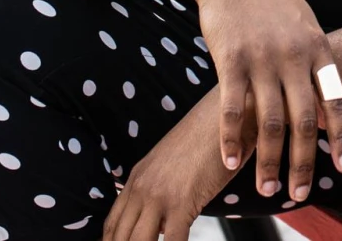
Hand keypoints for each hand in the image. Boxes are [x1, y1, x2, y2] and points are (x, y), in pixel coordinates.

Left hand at [101, 90, 240, 240]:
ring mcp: (159, 195)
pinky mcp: (182, 202)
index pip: (111, 225)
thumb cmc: (208, 139)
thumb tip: (163, 223)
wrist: (229, 114)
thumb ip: (162, 191)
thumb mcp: (173, 164)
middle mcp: (141, 187)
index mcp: (137, 178)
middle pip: (119, 237)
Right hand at [188, 0, 341, 202]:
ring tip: (267, 188)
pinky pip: (233, 108)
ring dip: (269, 161)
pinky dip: (232, 139)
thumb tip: (327, 108)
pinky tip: (231, 161)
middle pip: (304, 121)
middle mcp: (293, 57)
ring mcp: (261, 59)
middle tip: (300, 194)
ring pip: (270, 122)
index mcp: (317, 48)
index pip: (336, 101)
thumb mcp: (304, 24)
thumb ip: (316, 64)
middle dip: (304, 163)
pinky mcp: (230, 59)